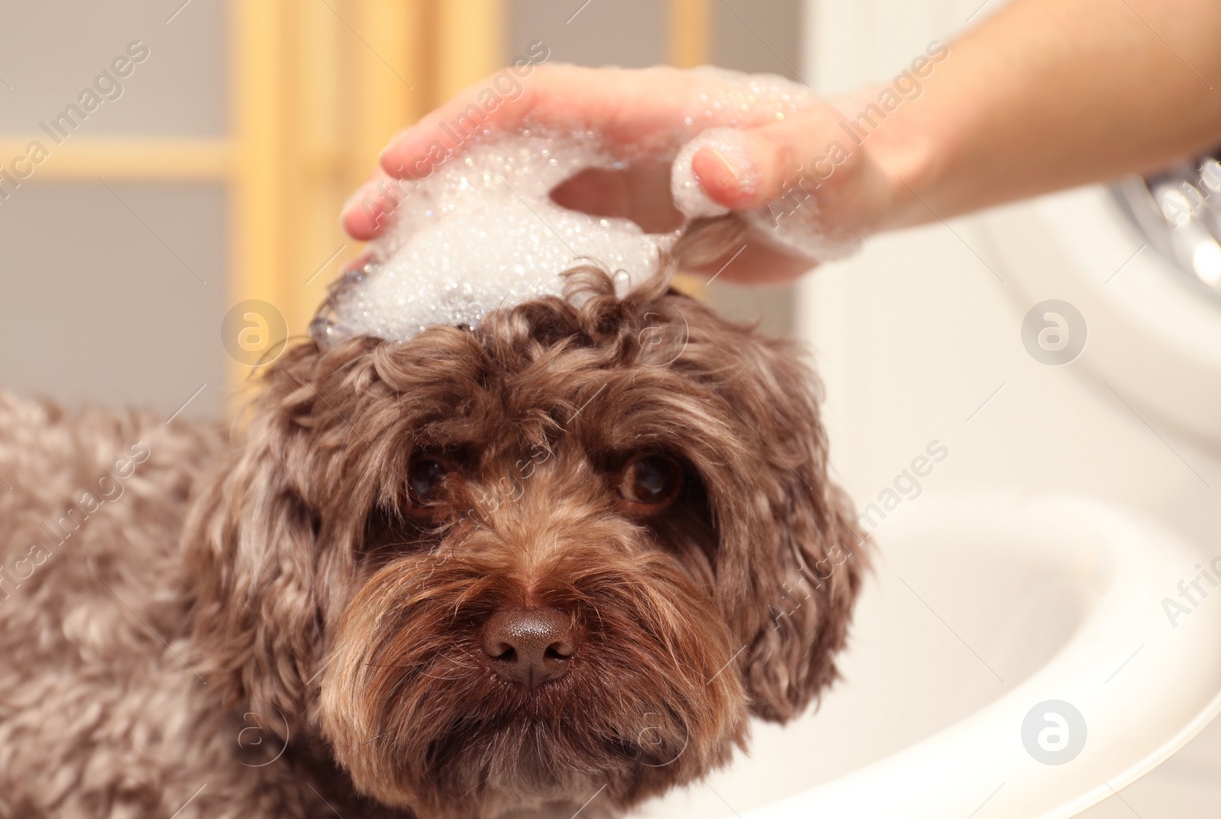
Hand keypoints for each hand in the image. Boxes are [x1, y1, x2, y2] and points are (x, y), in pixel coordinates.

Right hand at [340, 64, 904, 284]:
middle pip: (495, 154)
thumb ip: (767, 163)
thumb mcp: (817, 166)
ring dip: (445, 236)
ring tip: (384, 283)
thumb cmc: (846, 166)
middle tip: (357, 239)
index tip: (397, 168)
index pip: (530, 106)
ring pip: (507, 201)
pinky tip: (462, 309)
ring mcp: (613, 184)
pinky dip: (495, 269)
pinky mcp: (621, 225)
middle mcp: (613, 142)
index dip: (459, 132)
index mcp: (643, 112)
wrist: (863, 184)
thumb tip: (710, 169)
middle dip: (422, 189)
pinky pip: (541, 241)